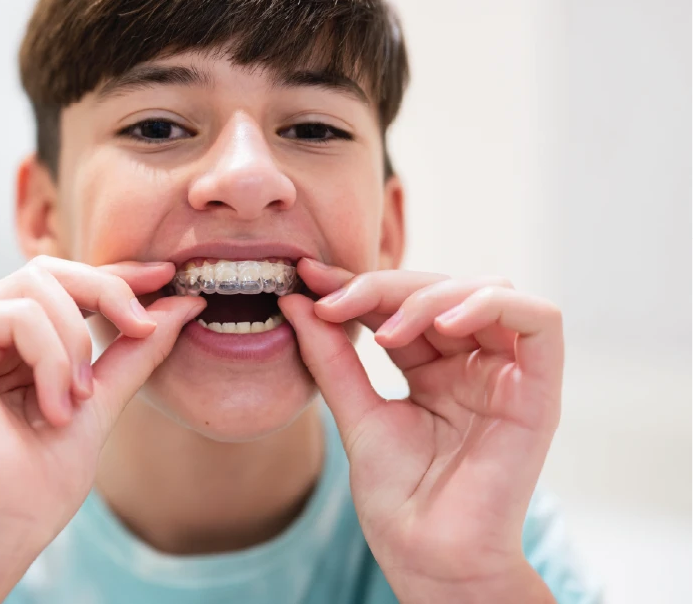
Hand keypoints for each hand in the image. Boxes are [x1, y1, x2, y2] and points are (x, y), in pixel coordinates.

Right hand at [0, 256, 205, 545]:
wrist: (1, 523)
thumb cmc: (39, 483)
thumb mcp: (102, 402)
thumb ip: (134, 351)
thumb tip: (183, 305)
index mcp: (15, 345)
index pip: (66, 288)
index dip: (115, 276)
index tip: (168, 277)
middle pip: (50, 269)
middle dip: (106, 290)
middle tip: (141, 327)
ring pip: (37, 283)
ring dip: (74, 342)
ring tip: (77, 400)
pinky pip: (17, 314)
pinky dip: (50, 358)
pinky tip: (52, 406)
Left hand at [278, 260, 562, 601]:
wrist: (426, 556)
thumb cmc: (397, 498)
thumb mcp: (354, 412)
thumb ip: (330, 356)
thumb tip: (296, 298)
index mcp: (433, 368)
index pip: (400, 302)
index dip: (357, 283)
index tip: (306, 279)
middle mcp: (472, 364)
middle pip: (440, 287)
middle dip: (382, 285)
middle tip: (333, 301)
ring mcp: (507, 375)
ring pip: (486, 290)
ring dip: (429, 294)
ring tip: (383, 330)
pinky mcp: (539, 391)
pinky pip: (539, 321)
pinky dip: (490, 305)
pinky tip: (441, 324)